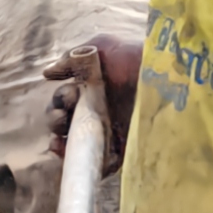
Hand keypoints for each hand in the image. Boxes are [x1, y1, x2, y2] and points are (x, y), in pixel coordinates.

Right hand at [44, 36, 143, 166]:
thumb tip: (46, 74)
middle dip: (55, 121)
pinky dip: (87, 164)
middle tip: (62, 117)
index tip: (66, 98)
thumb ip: (72, 59)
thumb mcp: (102, 48)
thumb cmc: (134, 58)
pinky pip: (101, 163)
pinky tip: (78, 158)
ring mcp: (109, 132)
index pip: (63, 102)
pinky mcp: (123, 149)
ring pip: (76, 145)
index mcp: (89, 91)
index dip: (58, 103)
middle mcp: (96, 112)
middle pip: (64, 124)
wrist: (166, 74)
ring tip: (59, 143)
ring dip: (62, 146)